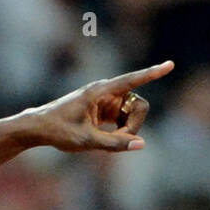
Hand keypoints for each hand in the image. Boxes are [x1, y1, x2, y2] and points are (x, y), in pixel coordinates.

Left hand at [30, 61, 174, 152]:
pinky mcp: (104, 110)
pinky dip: (120, 131)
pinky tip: (107, 138)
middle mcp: (107, 92)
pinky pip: (123, 119)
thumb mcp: (86, 140)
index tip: (171, 64)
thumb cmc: (58, 131)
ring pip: (132, 114)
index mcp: (101, 91)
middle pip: (138, 105)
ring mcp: (106, 101)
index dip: (153, 73)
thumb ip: (114, 143)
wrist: (38, 128)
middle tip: (119, 141)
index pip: (133, 80)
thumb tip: (141, 144)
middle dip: (134, 125)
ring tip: (106, 141)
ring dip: (127, 130)